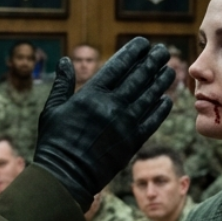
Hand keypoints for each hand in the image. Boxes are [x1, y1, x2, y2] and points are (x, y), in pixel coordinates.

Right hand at [33, 39, 173, 207]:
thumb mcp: (52, 109)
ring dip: (161, 82)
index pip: (118, 65)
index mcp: (91, 95)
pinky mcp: (133, 142)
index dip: (133, 52)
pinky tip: (167, 100)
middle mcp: (111, 106)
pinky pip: (152, 121)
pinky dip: (161, 109)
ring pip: (149, 96)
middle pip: (138, 77)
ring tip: (169, 71)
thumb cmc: (55, 143)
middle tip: (162, 51)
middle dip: (152, 62)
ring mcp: (124, 124)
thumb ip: (62, 83)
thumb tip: (65, 60)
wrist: (66, 177)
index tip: (143, 43)